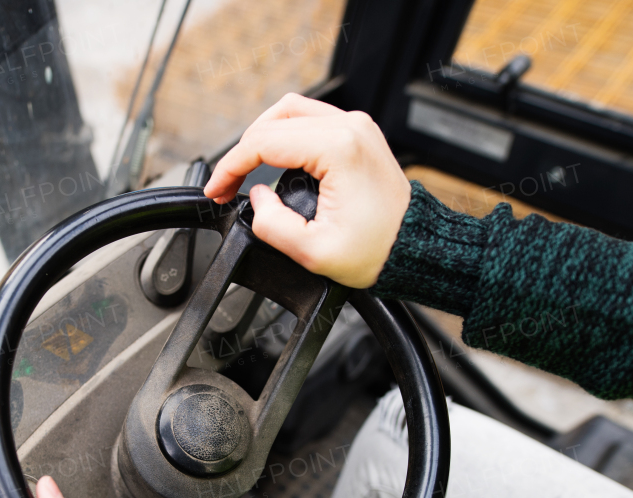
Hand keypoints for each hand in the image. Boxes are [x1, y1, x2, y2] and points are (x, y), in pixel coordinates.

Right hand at [203, 93, 409, 288]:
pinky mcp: (358, 133)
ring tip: (246, 170)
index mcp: (339, 148)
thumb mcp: (314, 252)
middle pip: (273, 120)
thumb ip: (273, 224)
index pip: (265, 142)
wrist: (415, 248)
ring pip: (290, 111)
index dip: (231, 167)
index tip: (217, 191)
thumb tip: (256, 198)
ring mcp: (356, 126)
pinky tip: (274, 161)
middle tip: (227, 184)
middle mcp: (349, 127)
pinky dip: (285, 136)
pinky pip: (311, 119)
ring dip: (262, 137)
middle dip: (242, 152)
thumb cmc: (377, 251)